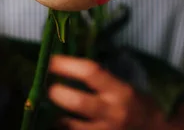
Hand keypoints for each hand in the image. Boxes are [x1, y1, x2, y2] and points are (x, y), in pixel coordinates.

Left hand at [48, 55, 164, 129]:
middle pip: (78, 103)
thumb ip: (99, 80)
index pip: (91, 73)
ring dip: (57, 119)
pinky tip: (60, 124)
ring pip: (72, 128)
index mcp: (120, 91)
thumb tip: (65, 68)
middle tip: (47, 88)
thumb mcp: (123, 86)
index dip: (68, 65)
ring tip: (48, 111)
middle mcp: (113, 113)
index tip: (51, 60)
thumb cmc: (136, 104)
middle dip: (58, 94)